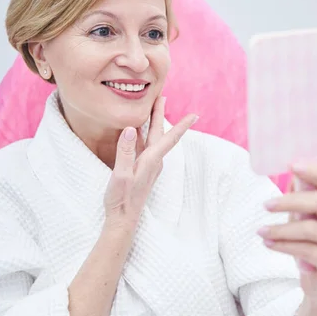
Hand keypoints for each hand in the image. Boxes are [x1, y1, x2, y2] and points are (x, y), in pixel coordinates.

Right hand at [103, 96, 197, 231]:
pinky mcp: (142, 169)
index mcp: (151, 160)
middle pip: (159, 133)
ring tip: (151, 107)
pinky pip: (145, 146)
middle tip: (162, 96)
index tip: (195, 114)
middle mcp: (154, 161)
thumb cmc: (121, 199)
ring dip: (152, 122)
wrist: (123, 219)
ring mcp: (149, 165)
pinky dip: (142, 134)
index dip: (182, 125)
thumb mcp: (120, 175)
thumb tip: (130, 128)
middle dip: (160, 114)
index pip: (169, 138)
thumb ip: (125, 151)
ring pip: (152, 138)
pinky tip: (136, 130)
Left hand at [258, 163, 316, 302]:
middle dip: (290, 201)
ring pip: (312, 229)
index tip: (291, 165)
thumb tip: (291, 171)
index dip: (314, 171)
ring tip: (261, 231)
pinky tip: (269, 244)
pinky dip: (284, 246)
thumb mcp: (305, 215)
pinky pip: (308, 250)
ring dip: (281, 229)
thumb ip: (302, 195)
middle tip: (266, 204)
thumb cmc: (311, 242)